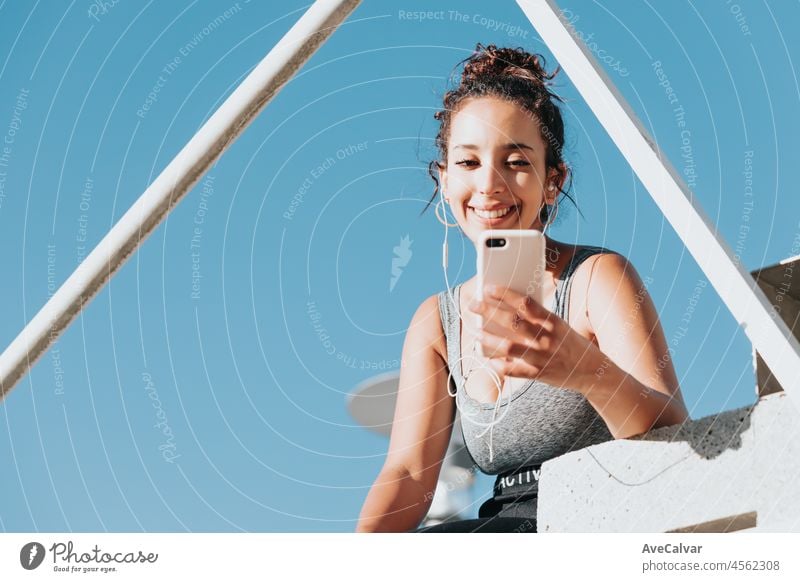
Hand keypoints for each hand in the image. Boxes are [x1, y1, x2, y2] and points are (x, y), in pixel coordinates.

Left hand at [467, 285, 600, 390]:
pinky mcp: (538, 374)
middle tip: (473, 305)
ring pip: (508, 346)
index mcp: (551, 321)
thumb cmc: (569, 343)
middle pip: (512, 322)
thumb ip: (537, 317)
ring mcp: (541, 357)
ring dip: (488, 338)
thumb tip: (509, 306)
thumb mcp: (558, 325)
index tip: (487, 288)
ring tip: (475, 331)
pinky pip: (512, 370)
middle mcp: (546, 338)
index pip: (525, 303)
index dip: (505, 294)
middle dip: (489, 311)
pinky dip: (497, 364)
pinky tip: (486, 357)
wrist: (591, 371)